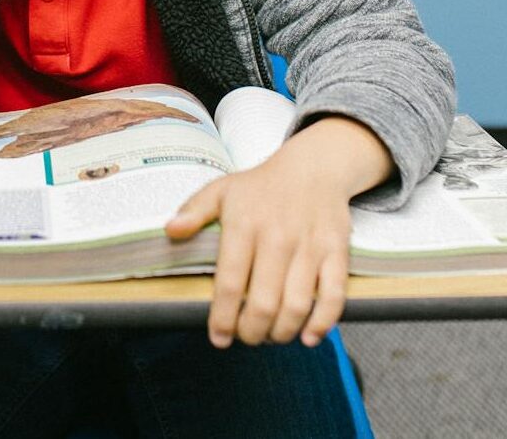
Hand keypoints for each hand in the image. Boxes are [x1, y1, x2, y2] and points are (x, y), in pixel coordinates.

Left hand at [164, 116, 392, 348]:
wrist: (313, 167)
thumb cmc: (262, 185)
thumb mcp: (221, 190)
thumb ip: (194, 211)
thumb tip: (170, 230)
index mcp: (244, 225)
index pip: (229, 283)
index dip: (223, 318)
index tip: (219, 338)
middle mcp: (277, 238)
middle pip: (263, 303)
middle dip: (252, 332)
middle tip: (247, 338)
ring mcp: (310, 246)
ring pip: (297, 305)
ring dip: (282, 332)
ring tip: (272, 336)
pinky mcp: (336, 252)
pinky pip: (334, 295)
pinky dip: (322, 323)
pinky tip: (308, 336)